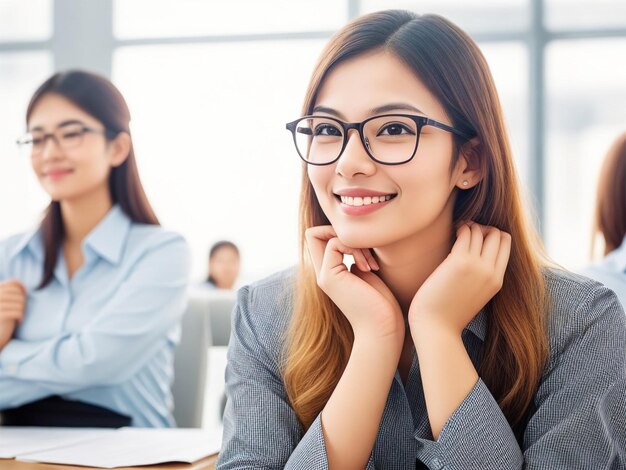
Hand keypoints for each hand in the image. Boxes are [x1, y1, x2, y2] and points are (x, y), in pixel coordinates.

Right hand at [0, 279, 26, 349]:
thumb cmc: (3, 316)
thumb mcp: (5, 302)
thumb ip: (10, 293)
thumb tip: (24, 287)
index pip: (12, 282)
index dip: (22, 287)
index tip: (25, 294)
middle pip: (18, 292)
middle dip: (23, 300)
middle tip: (21, 309)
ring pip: (20, 302)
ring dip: (23, 309)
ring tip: (20, 315)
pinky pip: (17, 312)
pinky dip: (21, 316)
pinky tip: (19, 321)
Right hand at [305, 226, 404, 343]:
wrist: (383, 330)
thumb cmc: (383, 306)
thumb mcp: (367, 275)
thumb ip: (356, 259)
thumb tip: (354, 243)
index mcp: (331, 273)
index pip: (319, 239)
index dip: (337, 232)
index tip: (363, 248)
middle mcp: (323, 274)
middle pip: (312, 234)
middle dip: (340, 230)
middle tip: (364, 248)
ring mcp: (324, 276)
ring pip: (320, 234)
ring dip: (352, 240)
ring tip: (370, 263)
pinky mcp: (330, 277)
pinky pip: (334, 243)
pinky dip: (354, 247)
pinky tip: (368, 267)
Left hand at [408, 223, 510, 335]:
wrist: (436, 328)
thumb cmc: (448, 313)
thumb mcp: (474, 295)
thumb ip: (479, 278)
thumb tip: (475, 257)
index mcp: (497, 280)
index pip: (505, 244)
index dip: (492, 235)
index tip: (476, 237)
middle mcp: (491, 272)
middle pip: (497, 234)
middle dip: (483, 227)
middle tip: (466, 232)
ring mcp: (477, 266)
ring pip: (482, 231)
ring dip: (470, 226)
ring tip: (458, 230)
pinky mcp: (460, 262)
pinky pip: (467, 233)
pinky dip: (461, 228)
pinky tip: (453, 231)